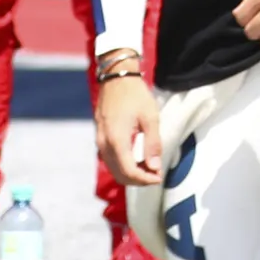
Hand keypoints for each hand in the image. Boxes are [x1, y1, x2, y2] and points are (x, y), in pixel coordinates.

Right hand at [94, 69, 163, 186]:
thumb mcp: (150, 118)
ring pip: (113, 168)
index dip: (144, 179)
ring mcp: (100, 141)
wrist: (116, 79)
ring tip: (149, 168)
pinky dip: (124, 165)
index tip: (159, 177)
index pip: (128, 171)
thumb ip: (153, 144)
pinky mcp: (100, 137)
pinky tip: (138, 159)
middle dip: (138, 180)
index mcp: (116, 140)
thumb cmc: (135, 96)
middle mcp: (104, 144)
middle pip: (119, 174)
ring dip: (131, 173)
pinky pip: (110, 159)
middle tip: (156, 175)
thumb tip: (155, 167)